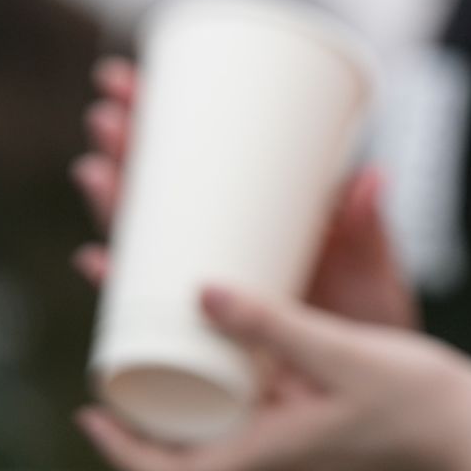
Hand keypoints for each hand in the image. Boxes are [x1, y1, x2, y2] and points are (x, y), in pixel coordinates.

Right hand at [72, 56, 416, 330]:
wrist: (376, 391)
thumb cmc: (373, 321)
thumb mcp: (373, 272)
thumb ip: (369, 233)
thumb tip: (371, 177)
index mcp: (255, 213)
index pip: (193, 155)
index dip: (153, 116)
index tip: (124, 79)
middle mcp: (221, 247)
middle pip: (156, 189)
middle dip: (123, 150)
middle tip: (104, 116)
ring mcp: (208, 288)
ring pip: (145, 240)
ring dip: (112, 206)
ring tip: (94, 172)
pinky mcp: (203, 334)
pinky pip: (150, 309)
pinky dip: (121, 284)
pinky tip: (97, 264)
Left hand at [78, 287, 470, 470]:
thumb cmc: (418, 404)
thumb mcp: (340, 354)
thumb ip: (273, 323)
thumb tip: (200, 290)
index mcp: (266, 463)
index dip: (119, 448)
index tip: (88, 412)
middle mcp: (270, 468)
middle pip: (180, 450)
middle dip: (137, 409)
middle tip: (107, 358)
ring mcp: (291, 456)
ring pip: (212, 433)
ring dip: (176, 395)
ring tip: (147, 343)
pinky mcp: (312, 437)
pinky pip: (248, 420)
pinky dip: (219, 392)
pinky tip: (216, 349)